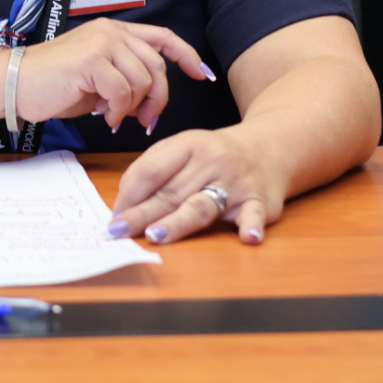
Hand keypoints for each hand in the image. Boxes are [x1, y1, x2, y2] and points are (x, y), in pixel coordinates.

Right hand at [11, 18, 209, 132]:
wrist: (14, 84)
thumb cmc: (52, 85)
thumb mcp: (96, 78)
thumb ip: (124, 77)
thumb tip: (150, 99)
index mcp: (112, 31)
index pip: (162, 37)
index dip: (187, 55)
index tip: (202, 74)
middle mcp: (110, 31)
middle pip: (157, 66)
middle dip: (159, 99)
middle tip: (147, 121)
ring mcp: (101, 43)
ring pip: (142, 81)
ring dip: (133, 107)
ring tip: (114, 117)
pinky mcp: (91, 60)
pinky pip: (123, 91)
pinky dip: (118, 110)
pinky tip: (103, 116)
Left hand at [107, 126, 281, 244]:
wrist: (268, 149)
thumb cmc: (213, 155)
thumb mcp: (183, 149)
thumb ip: (155, 169)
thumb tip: (124, 204)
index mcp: (188, 145)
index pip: (151, 169)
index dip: (129, 193)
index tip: (113, 215)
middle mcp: (212, 162)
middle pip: (170, 193)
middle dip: (141, 214)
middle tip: (117, 231)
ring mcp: (236, 183)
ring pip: (201, 205)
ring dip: (177, 222)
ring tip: (155, 235)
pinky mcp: (259, 202)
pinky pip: (253, 214)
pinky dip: (251, 225)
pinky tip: (248, 237)